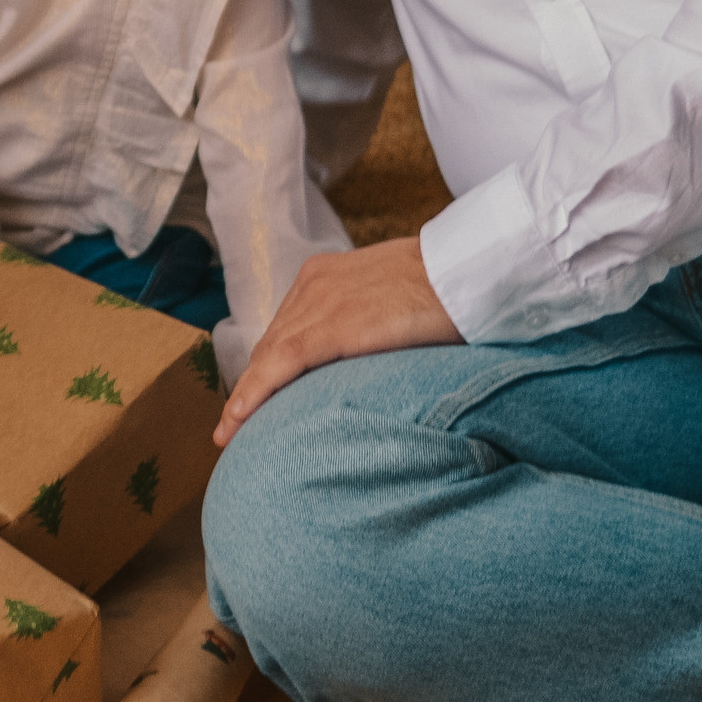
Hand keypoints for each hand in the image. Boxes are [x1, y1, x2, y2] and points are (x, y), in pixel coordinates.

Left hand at [213, 236, 461, 446]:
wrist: (471, 270)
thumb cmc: (449, 288)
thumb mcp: (394, 299)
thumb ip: (370, 321)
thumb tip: (372, 351)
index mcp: (326, 276)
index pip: (286, 329)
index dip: (266, 366)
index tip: (251, 394)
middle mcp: (314, 285)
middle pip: (271, 345)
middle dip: (250, 384)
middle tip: (234, 422)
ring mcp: (320, 302)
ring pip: (268, 358)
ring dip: (246, 397)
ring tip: (230, 431)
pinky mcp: (334, 325)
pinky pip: (283, 364)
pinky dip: (256, 392)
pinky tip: (240, 417)